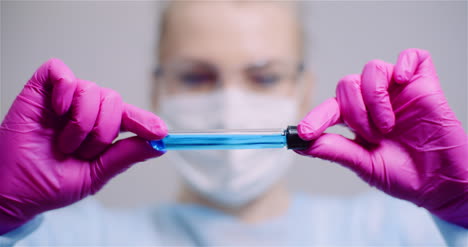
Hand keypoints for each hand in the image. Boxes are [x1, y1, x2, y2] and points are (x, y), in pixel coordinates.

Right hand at [0, 59, 166, 233]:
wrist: (14, 189)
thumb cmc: (50, 183)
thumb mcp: (94, 175)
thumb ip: (124, 157)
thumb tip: (158, 145)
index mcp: (102, 130)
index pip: (130, 116)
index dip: (145, 120)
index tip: (161, 132)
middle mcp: (86, 111)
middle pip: (113, 101)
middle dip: (101, 132)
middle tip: (78, 151)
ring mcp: (64, 99)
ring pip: (91, 90)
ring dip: (80, 122)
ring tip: (62, 142)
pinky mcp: (41, 89)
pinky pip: (61, 73)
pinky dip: (63, 91)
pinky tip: (56, 112)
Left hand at [296, 49, 467, 227]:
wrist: (441, 185)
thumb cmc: (404, 176)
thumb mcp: (365, 166)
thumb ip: (336, 151)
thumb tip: (302, 145)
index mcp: (357, 120)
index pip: (330, 108)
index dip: (315, 118)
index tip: (304, 132)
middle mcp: (375, 101)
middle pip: (346, 83)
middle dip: (354, 112)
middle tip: (373, 135)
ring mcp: (398, 91)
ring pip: (372, 69)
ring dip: (375, 99)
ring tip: (389, 125)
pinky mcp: (424, 84)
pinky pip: (411, 56)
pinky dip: (404, 64)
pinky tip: (404, 83)